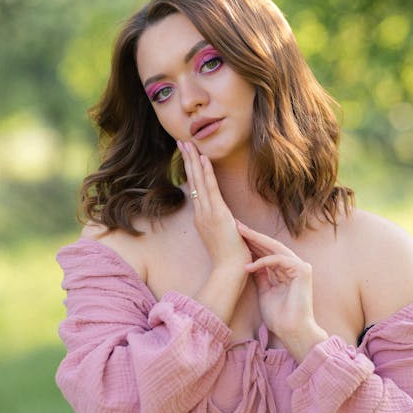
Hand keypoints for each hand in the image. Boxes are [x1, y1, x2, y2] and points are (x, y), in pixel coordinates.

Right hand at [177, 143, 250, 324]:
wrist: (230, 271)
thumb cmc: (231, 258)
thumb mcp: (226, 236)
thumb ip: (224, 226)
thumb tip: (230, 221)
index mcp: (202, 217)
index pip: (195, 188)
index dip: (191, 170)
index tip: (188, 154)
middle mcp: (201, 213)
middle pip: (192, 181)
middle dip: (187, 160)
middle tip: (181, 141)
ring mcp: (207, 213)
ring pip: (198, 182)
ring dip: (193, 161)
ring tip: (188, 144)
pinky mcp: (216, 214)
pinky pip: (210, 189)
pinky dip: (206, 174)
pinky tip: (203, 159)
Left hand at [236, 220, 327, 358]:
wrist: (291, 330)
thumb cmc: (279, 316)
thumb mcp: (264, 291)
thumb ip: (260, 275)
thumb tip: (249, 262)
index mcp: (286, 270)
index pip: (267, 251)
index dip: (251, 242)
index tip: (235, 234)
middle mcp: (294, 265)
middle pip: (271, 246)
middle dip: (253, 235)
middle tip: (237, 225)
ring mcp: (301, 267)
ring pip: (276, 249)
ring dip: (257, 241)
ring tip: (241, 234)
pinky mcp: (303, 271)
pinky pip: (280, 260)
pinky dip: (264, 262)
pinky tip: (249, 266)